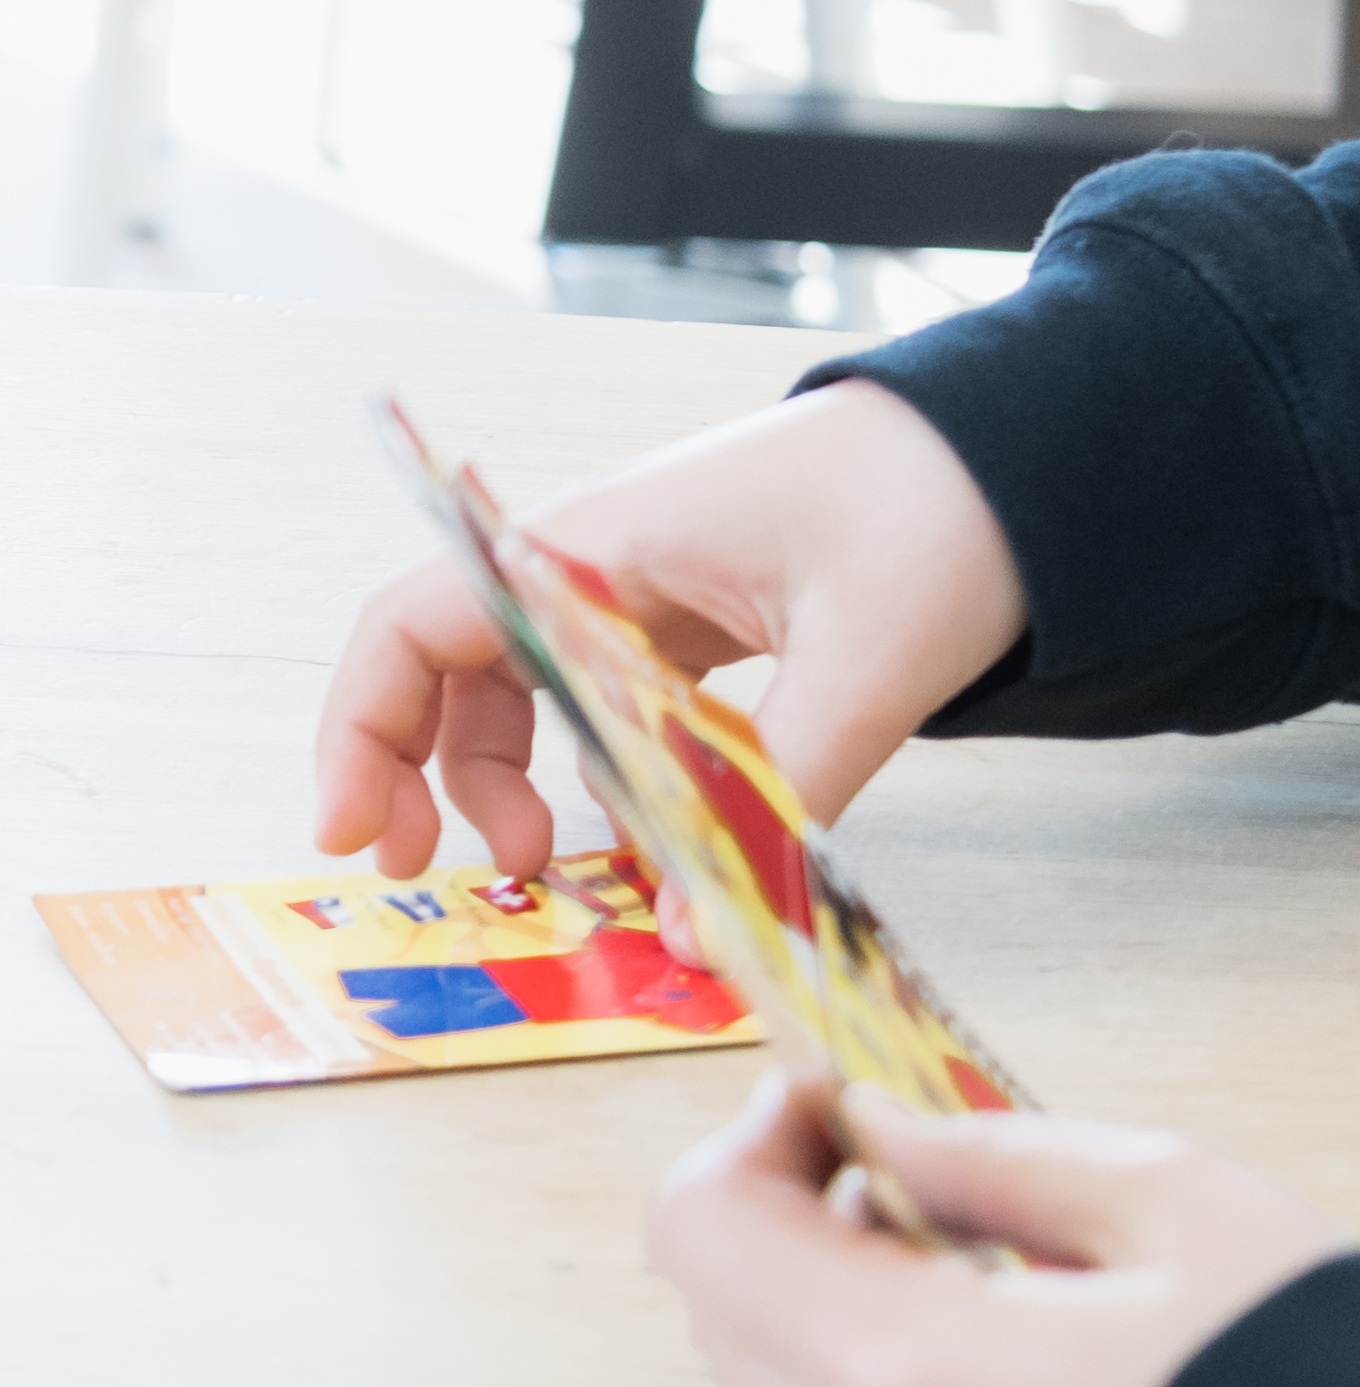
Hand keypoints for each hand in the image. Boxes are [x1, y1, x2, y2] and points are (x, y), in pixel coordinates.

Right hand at [312, 380, 1022, 876]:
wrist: (1031, 450)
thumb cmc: (939, 512)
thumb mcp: (867, 659)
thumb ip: (778, 797)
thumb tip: (695, 936)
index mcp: (593, 544)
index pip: (415, 627)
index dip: (361, 730)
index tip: (355, 834)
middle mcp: (590, 564)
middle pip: (448, 671)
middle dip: (423, 776)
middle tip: (440, 876)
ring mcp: (638, 594)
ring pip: (523, 698)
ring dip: (512, 785)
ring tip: (558, 868)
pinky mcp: (691, 626)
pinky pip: (604, 708)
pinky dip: (599, 778)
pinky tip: (647, 832)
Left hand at [653, 1082, 1344, 1386]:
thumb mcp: (1186, 1218)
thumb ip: (996, 1158)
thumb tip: (886, 1130)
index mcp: (916, 1385)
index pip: (705, 1231)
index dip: (754, 1144)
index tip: (830, 1111)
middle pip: (736, 1325)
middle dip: (802, 1234)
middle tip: (919, 1193)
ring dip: (862, 1340)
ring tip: (1011, 1309)